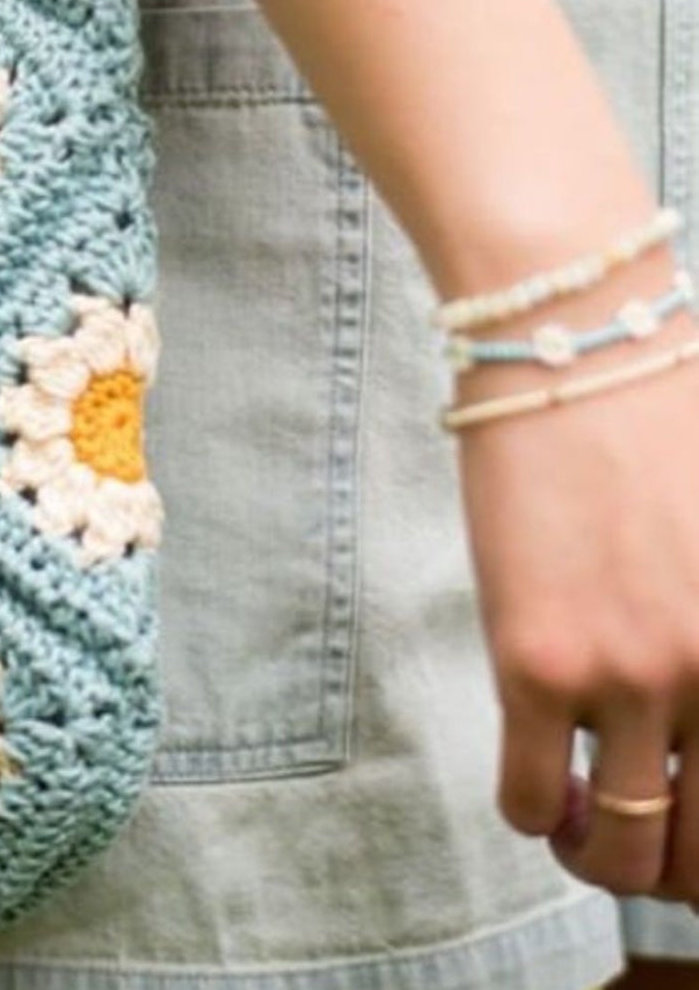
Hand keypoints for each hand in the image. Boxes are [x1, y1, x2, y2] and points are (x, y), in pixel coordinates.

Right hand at [447, 248, 698, 905]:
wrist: (576, 344)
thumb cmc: (664, 420)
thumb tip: (690, 706)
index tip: (689, 813)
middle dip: (671, 867)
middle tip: (638, 831)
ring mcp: (628, 677)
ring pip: (621, 851)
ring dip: (600, 859)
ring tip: (578, 820)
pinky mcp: (535, 660)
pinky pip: (530, 797)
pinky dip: (531, 815)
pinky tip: (532, 783)